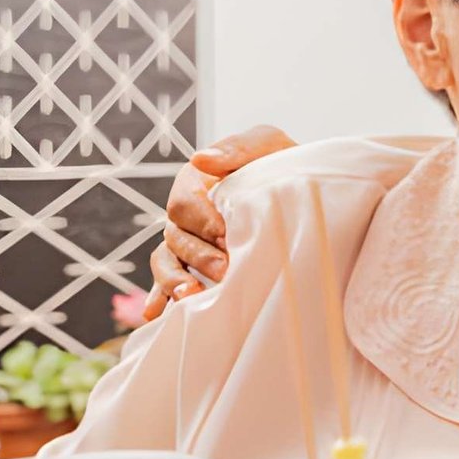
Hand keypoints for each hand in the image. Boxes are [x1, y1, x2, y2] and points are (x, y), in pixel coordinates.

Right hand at [142, 125, 295, 321]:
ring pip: (166, 260)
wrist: (303, 186)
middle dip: (199, 255)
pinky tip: (156, 315)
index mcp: (196, 181)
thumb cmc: (281, 162)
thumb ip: (238, 148)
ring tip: (191, 296)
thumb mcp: (268, 144)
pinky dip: (159, 297)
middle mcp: (186, 213)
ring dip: (174, 280)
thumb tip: (200, 159)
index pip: (184, 202)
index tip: (226, 233)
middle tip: (226, 270)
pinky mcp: (195, 263)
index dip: (202, 220)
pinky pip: (168, 280)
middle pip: (175, 236)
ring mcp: (187, 240)